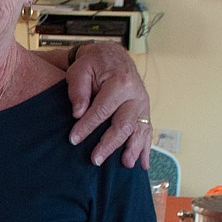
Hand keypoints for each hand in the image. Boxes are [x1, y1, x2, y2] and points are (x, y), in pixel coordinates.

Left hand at [66, 42, 151, 167]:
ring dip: (133, 149)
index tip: (73, 140)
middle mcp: (136, 95)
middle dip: (109, 144)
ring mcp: (143, 105)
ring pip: (140, 130)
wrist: (113, 56)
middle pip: (124, 124)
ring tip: (125, 165)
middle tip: (95, 159)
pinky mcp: (144, 112)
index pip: (102, 110)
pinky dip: (146, 148)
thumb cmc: (94, 64)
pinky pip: (147, 132)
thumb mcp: (81, 70)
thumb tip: (78, 113)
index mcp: (120, 83)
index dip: (87, 126)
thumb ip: (78, 90)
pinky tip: (143, 165)